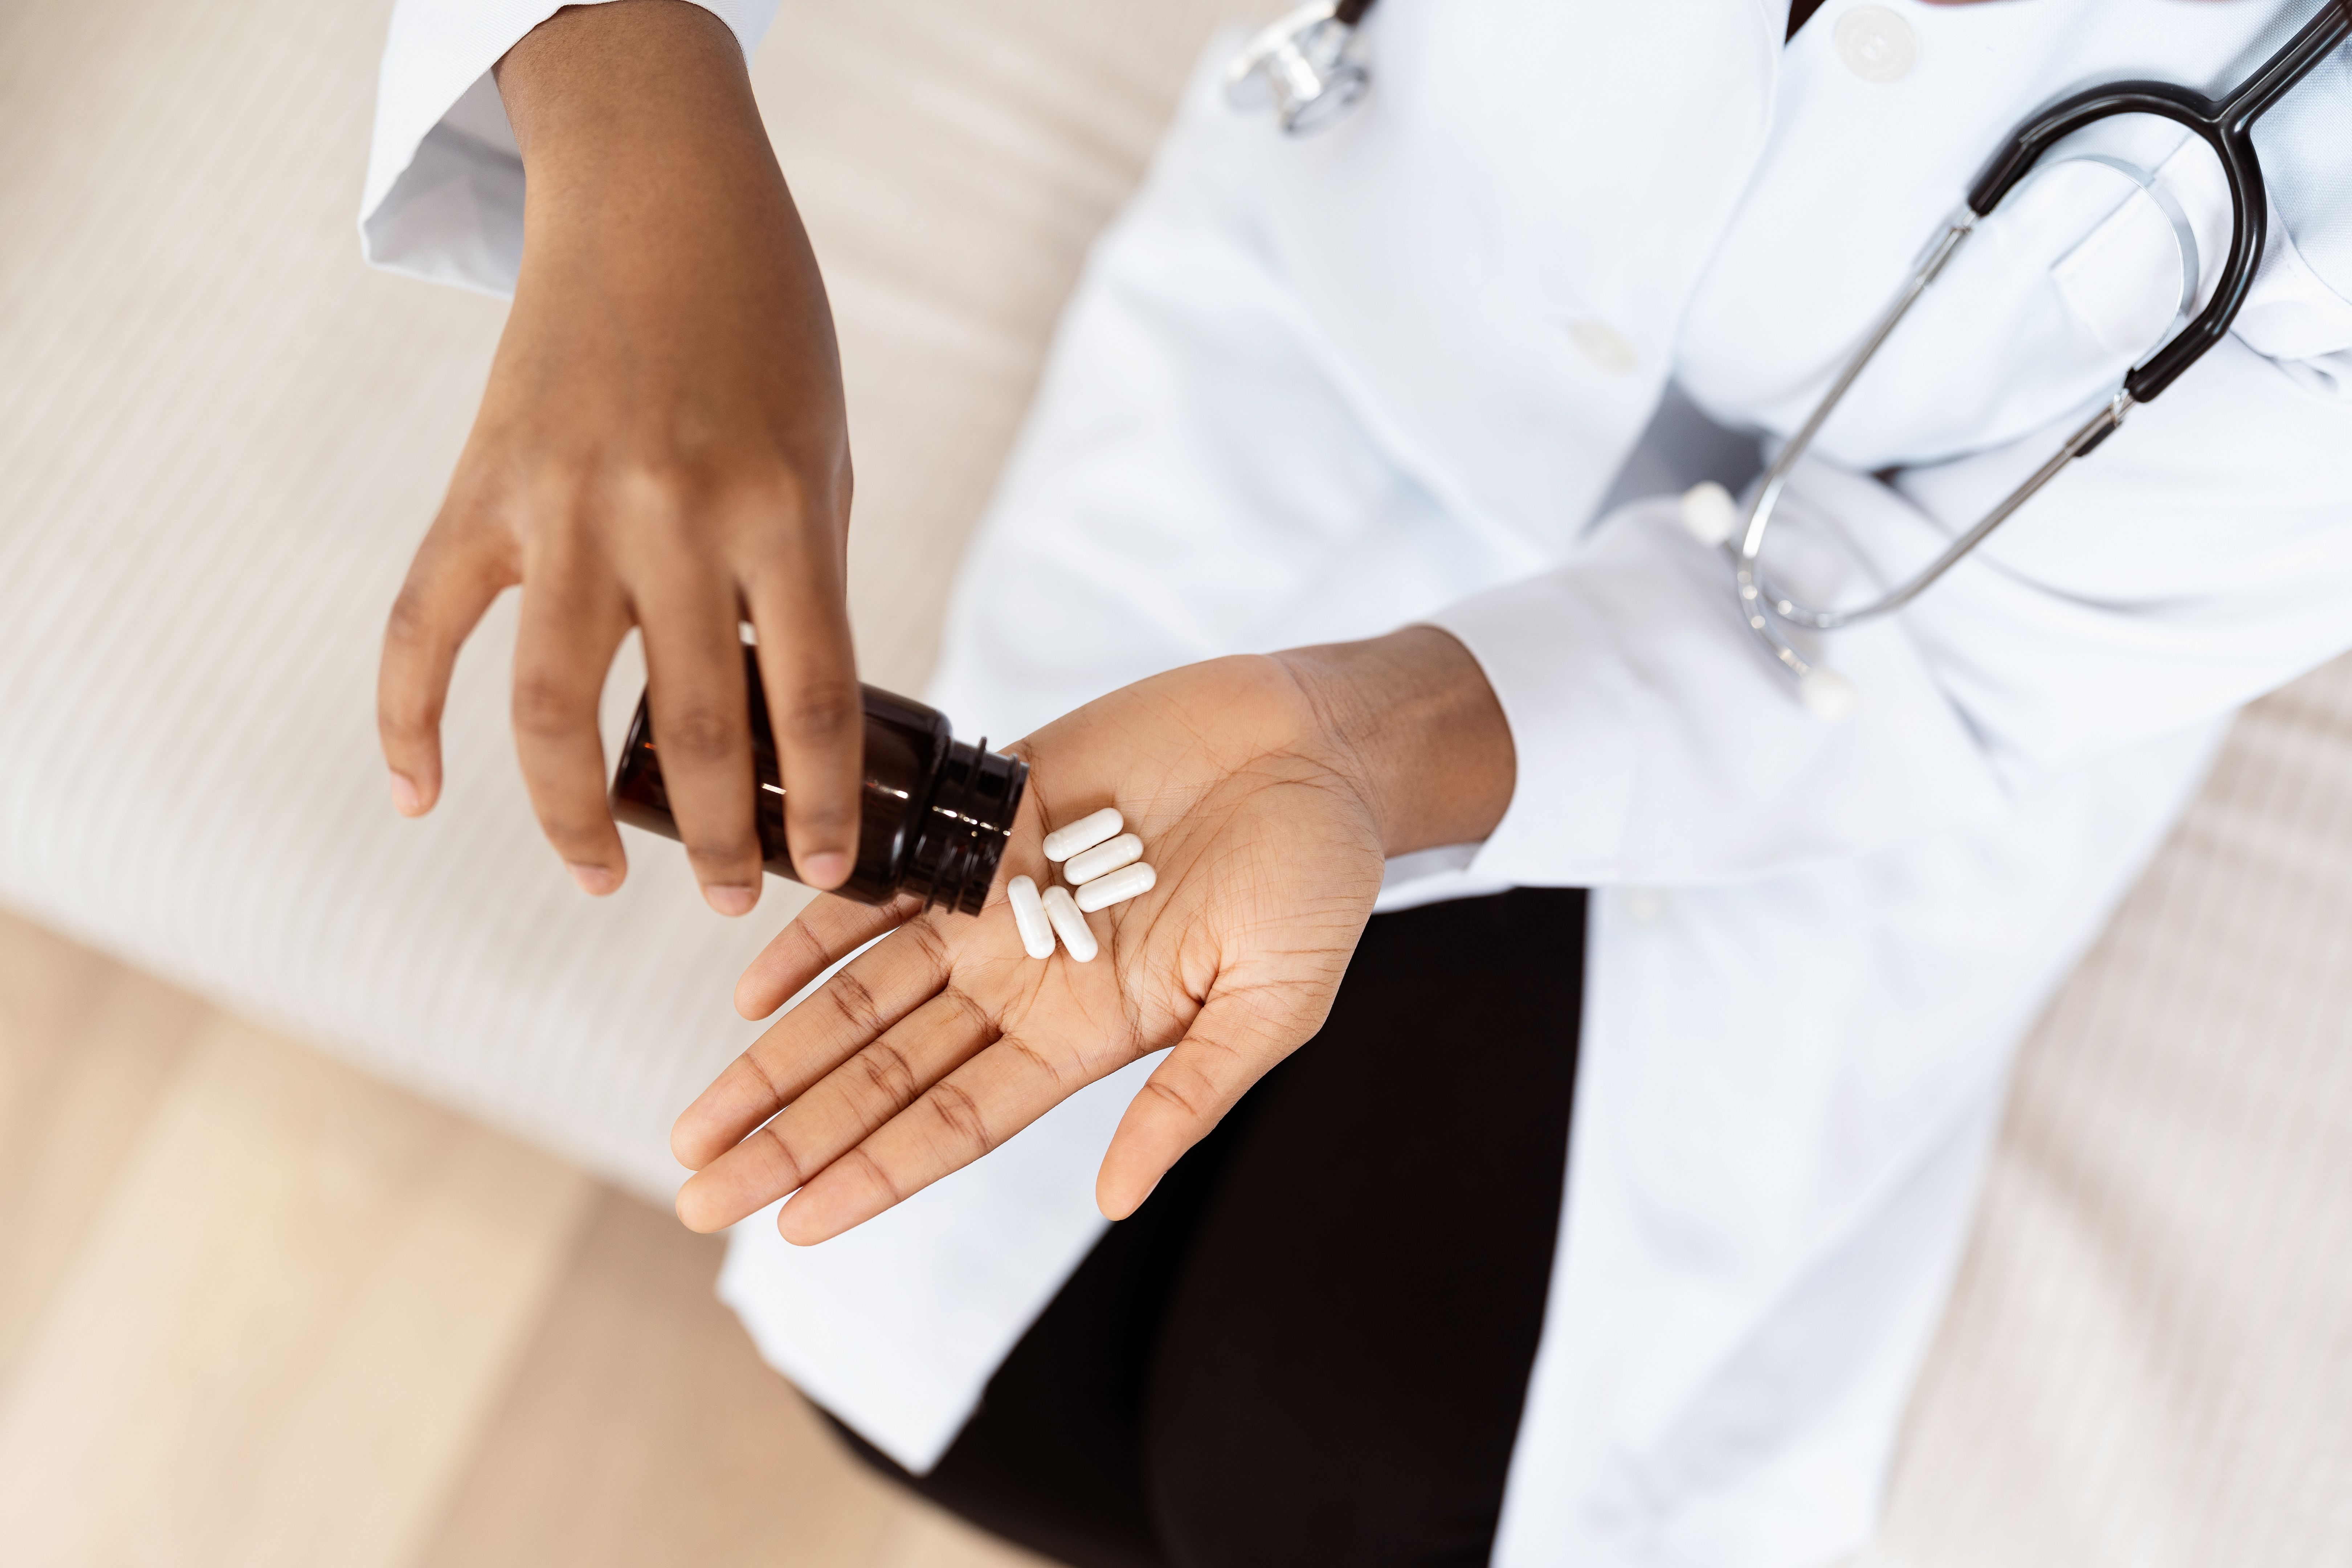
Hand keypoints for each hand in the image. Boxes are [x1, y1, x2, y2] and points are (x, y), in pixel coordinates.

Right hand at [377, 0, 860, 914]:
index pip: (813, 700)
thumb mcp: (827, 454)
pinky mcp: (480, 492)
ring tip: (597, 876)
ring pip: (549, 710)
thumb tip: (793, 716)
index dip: (825, 805)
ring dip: (573, 817)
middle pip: (693, 727)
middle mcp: (670, 517)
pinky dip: (405, 722)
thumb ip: (806, 581)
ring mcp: (563, 507)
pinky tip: (418, 797)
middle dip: (718, 837)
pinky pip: (421, 630)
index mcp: (780, 509)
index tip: (829, 872)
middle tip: (729, 898)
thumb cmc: (767, 332)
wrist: (658, 197)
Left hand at [670, 628, 1515, 1239]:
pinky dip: (817, 932)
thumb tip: (1116, 1201)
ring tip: (698, 1122)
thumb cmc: (1318, 876)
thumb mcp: (1276, 1003)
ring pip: (862, 997)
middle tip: (700, 1195)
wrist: (1317, 742)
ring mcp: (1001, 904)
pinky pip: (884, 885)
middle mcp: (1025, 981)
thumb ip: (1189, 1097)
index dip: (873, 1174)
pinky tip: (750, 986)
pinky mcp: (992, 820)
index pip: (955, 1125)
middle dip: (791, 1137)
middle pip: (883, 1076)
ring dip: (776, 1056)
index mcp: (1089, 1033)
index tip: (791, 1226)